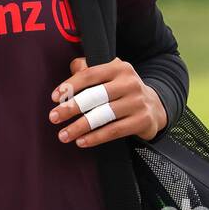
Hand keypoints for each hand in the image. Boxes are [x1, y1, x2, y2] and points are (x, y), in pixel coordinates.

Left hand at [48, 56, 166, 147]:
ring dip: (79, 127)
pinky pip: (114, 131)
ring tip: (63, 135)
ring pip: (103, 116)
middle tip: (54, 117)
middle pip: (95, 96)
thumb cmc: (121, 90)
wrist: (154, 107)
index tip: (54, 97)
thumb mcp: (109, 75)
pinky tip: (81, 142)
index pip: (90, 75)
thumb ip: (89, 69)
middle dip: (71, 108)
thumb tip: (73, 68)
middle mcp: (129, 83)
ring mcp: (137, 102)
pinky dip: (95, 137)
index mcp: (119, 67)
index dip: (70, 85)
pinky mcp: (142, 121)